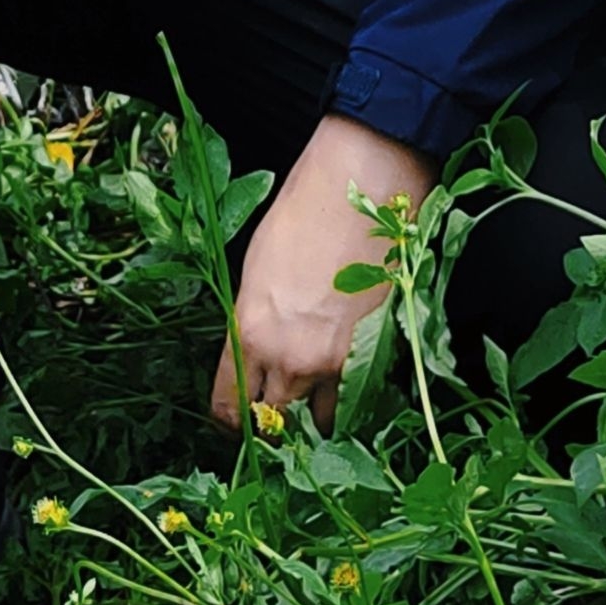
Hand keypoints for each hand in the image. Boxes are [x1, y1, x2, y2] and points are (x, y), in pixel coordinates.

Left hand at [209, 114, 435, 436]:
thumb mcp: (255, 267)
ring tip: (312, 392)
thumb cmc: (303, 210)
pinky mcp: (376, 352)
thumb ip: (252, 320)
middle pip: (273, 420)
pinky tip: (345, 375)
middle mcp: (290, 356)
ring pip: (318, 419)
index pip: (229, 405)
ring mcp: (336, 360)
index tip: (233, 416)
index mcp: (249, 330)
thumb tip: (253, 352)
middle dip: (270, 418)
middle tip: (274, 406)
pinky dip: (349, 394)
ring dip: (313, 411)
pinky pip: (357, 396)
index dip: (229, 416)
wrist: (362, 184)